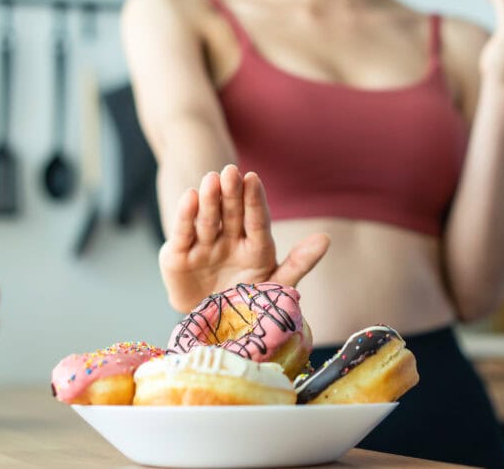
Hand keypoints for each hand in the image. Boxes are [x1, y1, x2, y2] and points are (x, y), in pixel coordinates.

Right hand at [158, 164, 330, 312]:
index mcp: (256, 246)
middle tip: (231, 171)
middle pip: (231, 213)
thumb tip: (326, 238)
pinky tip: (189, 196)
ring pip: (208, 219)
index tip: (252, 178)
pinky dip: (185, 215)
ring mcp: (203, 246)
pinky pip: (183, 233)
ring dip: (209, 199)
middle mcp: (229, 240)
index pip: (257, 220)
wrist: (211, 331)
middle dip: (231, 193)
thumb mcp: (275, 287)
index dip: (254, 200)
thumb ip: (298, 263)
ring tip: (211, 180)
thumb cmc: (247, 306)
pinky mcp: (177, 255)